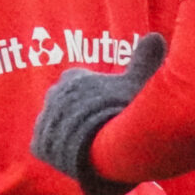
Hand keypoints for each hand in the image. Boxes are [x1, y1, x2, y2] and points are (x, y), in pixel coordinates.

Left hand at [30, 34, 166, 194]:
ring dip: (67, 135)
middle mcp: (53, 95)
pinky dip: (56, 152)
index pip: (78, 83)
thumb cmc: (128, 112)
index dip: (93, 98)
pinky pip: (43, 147)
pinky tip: (73, 157)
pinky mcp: (38, 144)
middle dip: (78, 115)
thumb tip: (156, 37)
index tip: (106, 109)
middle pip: (65, 106)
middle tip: (99, 130)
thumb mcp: (140, 82)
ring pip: (55, 126)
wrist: (111, 147)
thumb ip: (145, 60)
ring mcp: (44, 120)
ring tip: (88, 148)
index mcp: (73, 77)